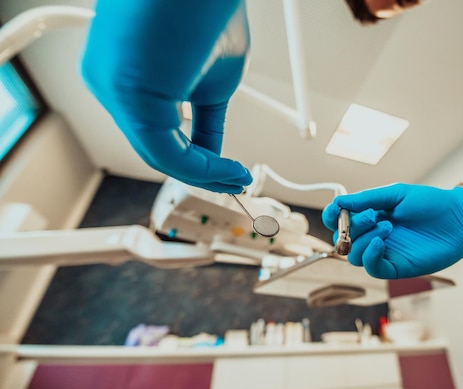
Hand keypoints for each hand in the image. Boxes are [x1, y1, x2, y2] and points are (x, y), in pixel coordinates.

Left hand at [80, 0, 251, 192]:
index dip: (198, 159)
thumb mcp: (217, 77)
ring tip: (235, 176)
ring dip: (202, 173)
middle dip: (200, 171)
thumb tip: (212, 151)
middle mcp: (109, 84)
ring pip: (157, 152)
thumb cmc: (205, 5)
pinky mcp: (126, 93)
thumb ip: (209, 119)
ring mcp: (113, 90)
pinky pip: (163, 149)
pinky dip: (200, 166)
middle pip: (155, 147)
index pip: (158, 132)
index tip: (226, 168)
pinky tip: (228, 168)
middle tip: (232, 179)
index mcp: (124, 77)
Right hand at [322, 184, 462, 278]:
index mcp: (371, 216)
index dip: (333, 217)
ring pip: (354, 256)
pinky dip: (371, 255)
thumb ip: (367, 199)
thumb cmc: (431, 204)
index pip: (341, 221)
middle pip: (344, 240)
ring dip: (363, 241)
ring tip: (386, 227)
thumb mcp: (396, 195)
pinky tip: (381, 242)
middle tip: (371, 216)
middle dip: (350, 228)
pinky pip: (373, 268)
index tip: (335, 211)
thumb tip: (340, 201)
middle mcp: (374, 235)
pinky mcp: (396, 267)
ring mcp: (384, 252)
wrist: (459, 219)